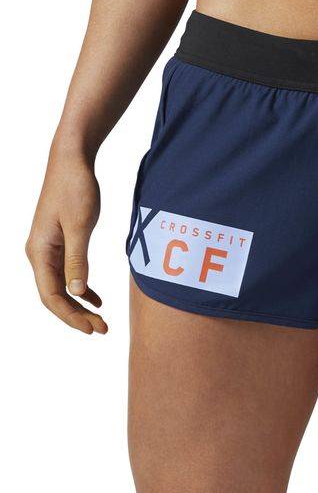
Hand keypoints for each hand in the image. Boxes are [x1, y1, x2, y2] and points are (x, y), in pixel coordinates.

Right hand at [26, 144, 107, 333]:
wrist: (72, 162)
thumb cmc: (75, 189)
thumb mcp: (80, 225)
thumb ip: (78, 260)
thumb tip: (77, 292)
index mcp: (39, 251)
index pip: (51, 296)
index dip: (71, 316)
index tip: (93, 329)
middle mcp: (39, 254)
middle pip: (56, 296)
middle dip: (77, 316)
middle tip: (103, 330)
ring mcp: (48, 249)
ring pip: (62, 287)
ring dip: (80, 305)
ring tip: (101, 320)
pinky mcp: (60, 243)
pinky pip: (68, 274)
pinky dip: (82, 289)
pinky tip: (97, 300)